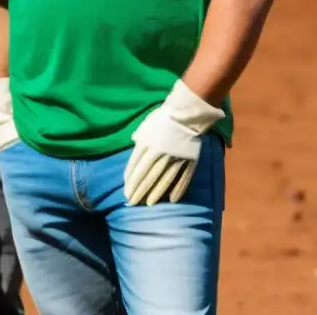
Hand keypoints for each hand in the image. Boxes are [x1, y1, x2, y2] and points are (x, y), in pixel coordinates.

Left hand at [123, 79, 225, 205]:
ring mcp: (175, 158)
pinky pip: (183, 178)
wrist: (186, 113)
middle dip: (138, 191)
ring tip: (148, 204)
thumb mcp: (145, 126)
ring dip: (155, 193)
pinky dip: (177, 190)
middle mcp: (159, 153)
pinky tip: (171, 200)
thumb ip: (139, 139)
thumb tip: (133, 146)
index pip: (136, 166)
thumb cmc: (162, 118)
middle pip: (146, 176)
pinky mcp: (189, 161)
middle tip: (132, 203)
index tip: (126, 192)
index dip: (130, 181)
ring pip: (163, 179)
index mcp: (147, 144)